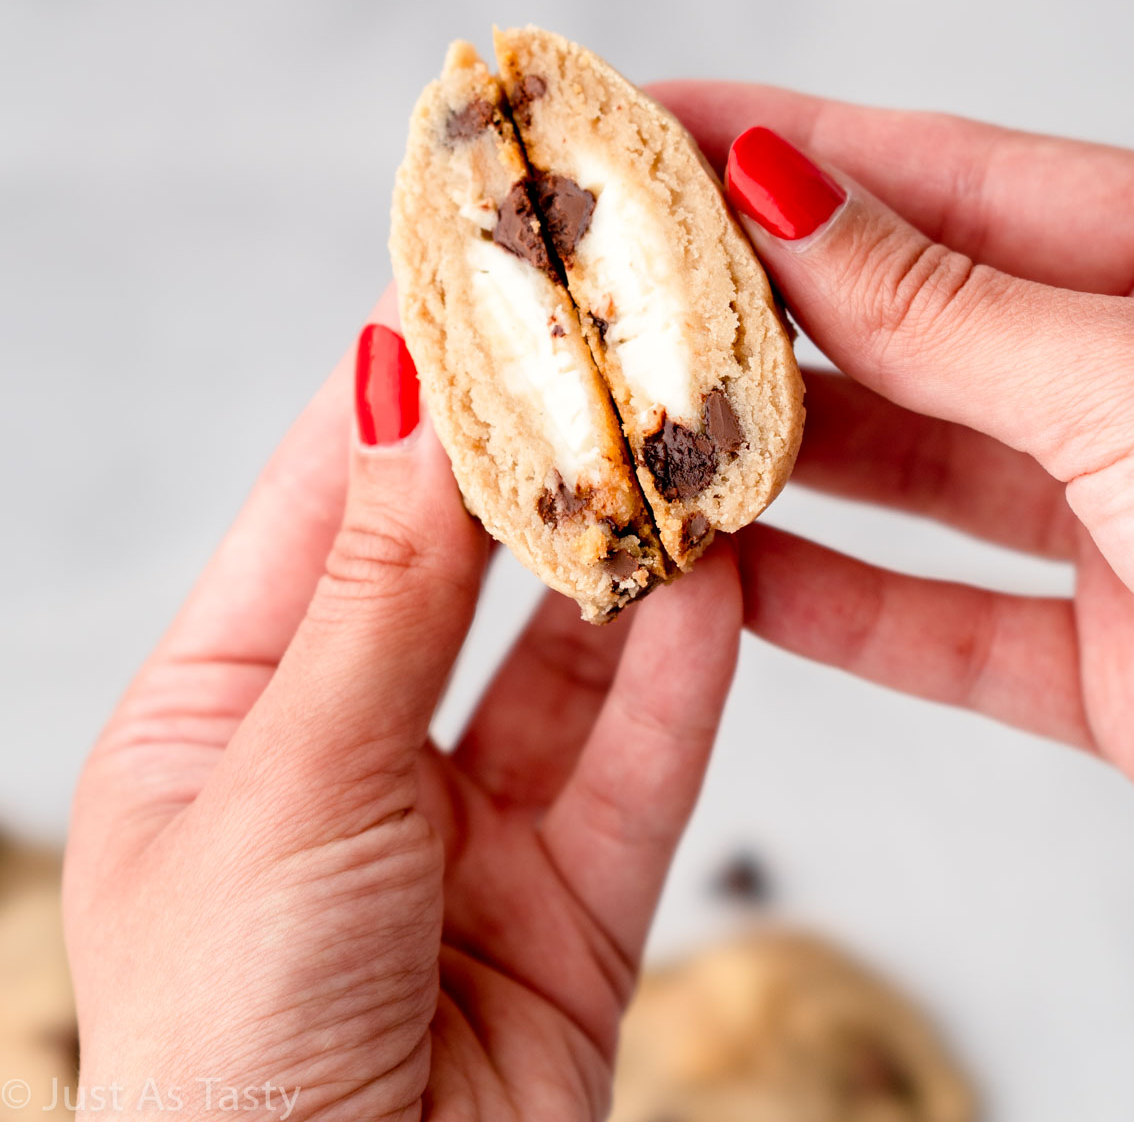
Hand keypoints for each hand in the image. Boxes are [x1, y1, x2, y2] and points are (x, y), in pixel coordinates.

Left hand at [63, 305, 740, 1121]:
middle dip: (531, 461)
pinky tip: (723, 571)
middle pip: (455, 568)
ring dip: (625, 552)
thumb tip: (399, 380)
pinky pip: (639, 759)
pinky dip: (684, 665)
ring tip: (687, 434)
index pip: (322, 503)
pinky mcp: (574, 904)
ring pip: (564, 655)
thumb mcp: (290, 774)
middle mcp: (342, 753)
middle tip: (606, 336)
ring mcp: (462, 830)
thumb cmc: (226, 1046)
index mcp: (220, 712)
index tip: (471, 278)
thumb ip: (378, 583)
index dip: (398, 388)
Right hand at [656, 83, 1133, 835]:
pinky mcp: (1114, 663)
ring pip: (907, 475)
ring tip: (631, 426)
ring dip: (770, 461)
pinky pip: (945, 625)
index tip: (639, 123)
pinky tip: (723, 575)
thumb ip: (938, 302)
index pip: (931, 173)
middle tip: (596, 282)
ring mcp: (1121, 520)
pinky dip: (835, 606)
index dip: (774, 142)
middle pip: (899, 324)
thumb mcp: (1133, 377)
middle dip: (744, 306)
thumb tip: (778, 179)